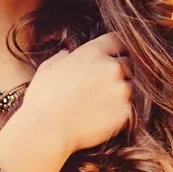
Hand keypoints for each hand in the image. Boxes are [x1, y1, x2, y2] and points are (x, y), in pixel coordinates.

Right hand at [19, 32, 133, 156]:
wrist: (46, 130)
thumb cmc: (42, 99)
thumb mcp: (47, 68)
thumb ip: (63, 57)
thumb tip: (68, 54)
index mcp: (93, 53)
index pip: (117, 41)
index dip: (114, 50)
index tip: (111, 58)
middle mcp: (112, 67)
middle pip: (128, 64)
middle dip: (119, 72)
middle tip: (103, 87)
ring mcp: (121, 90)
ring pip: (131, 87)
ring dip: (121, 93)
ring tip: (101, 105)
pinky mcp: (126, 112)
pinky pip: (130, 108)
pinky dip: (120, 113)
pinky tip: (103, 119)